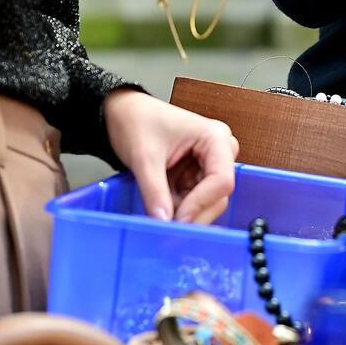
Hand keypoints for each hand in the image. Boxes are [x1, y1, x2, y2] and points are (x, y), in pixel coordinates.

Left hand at [103, 90, 238, 222]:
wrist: (123, 114)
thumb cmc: (137, 121)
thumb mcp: (144, 158)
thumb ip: (154, 191)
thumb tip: (162, 222)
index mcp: (214, 137)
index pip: (222, 180)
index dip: (201, 204)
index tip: (177, 221)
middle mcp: (219, 150)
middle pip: (219, 194)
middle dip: (194, 213)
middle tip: (169, 230)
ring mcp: (210, 164)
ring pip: (209, 201)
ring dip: (186, 212)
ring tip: (161, 213)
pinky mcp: (197, 175)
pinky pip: (196, 200)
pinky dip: (180, 209)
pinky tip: (163, 208)